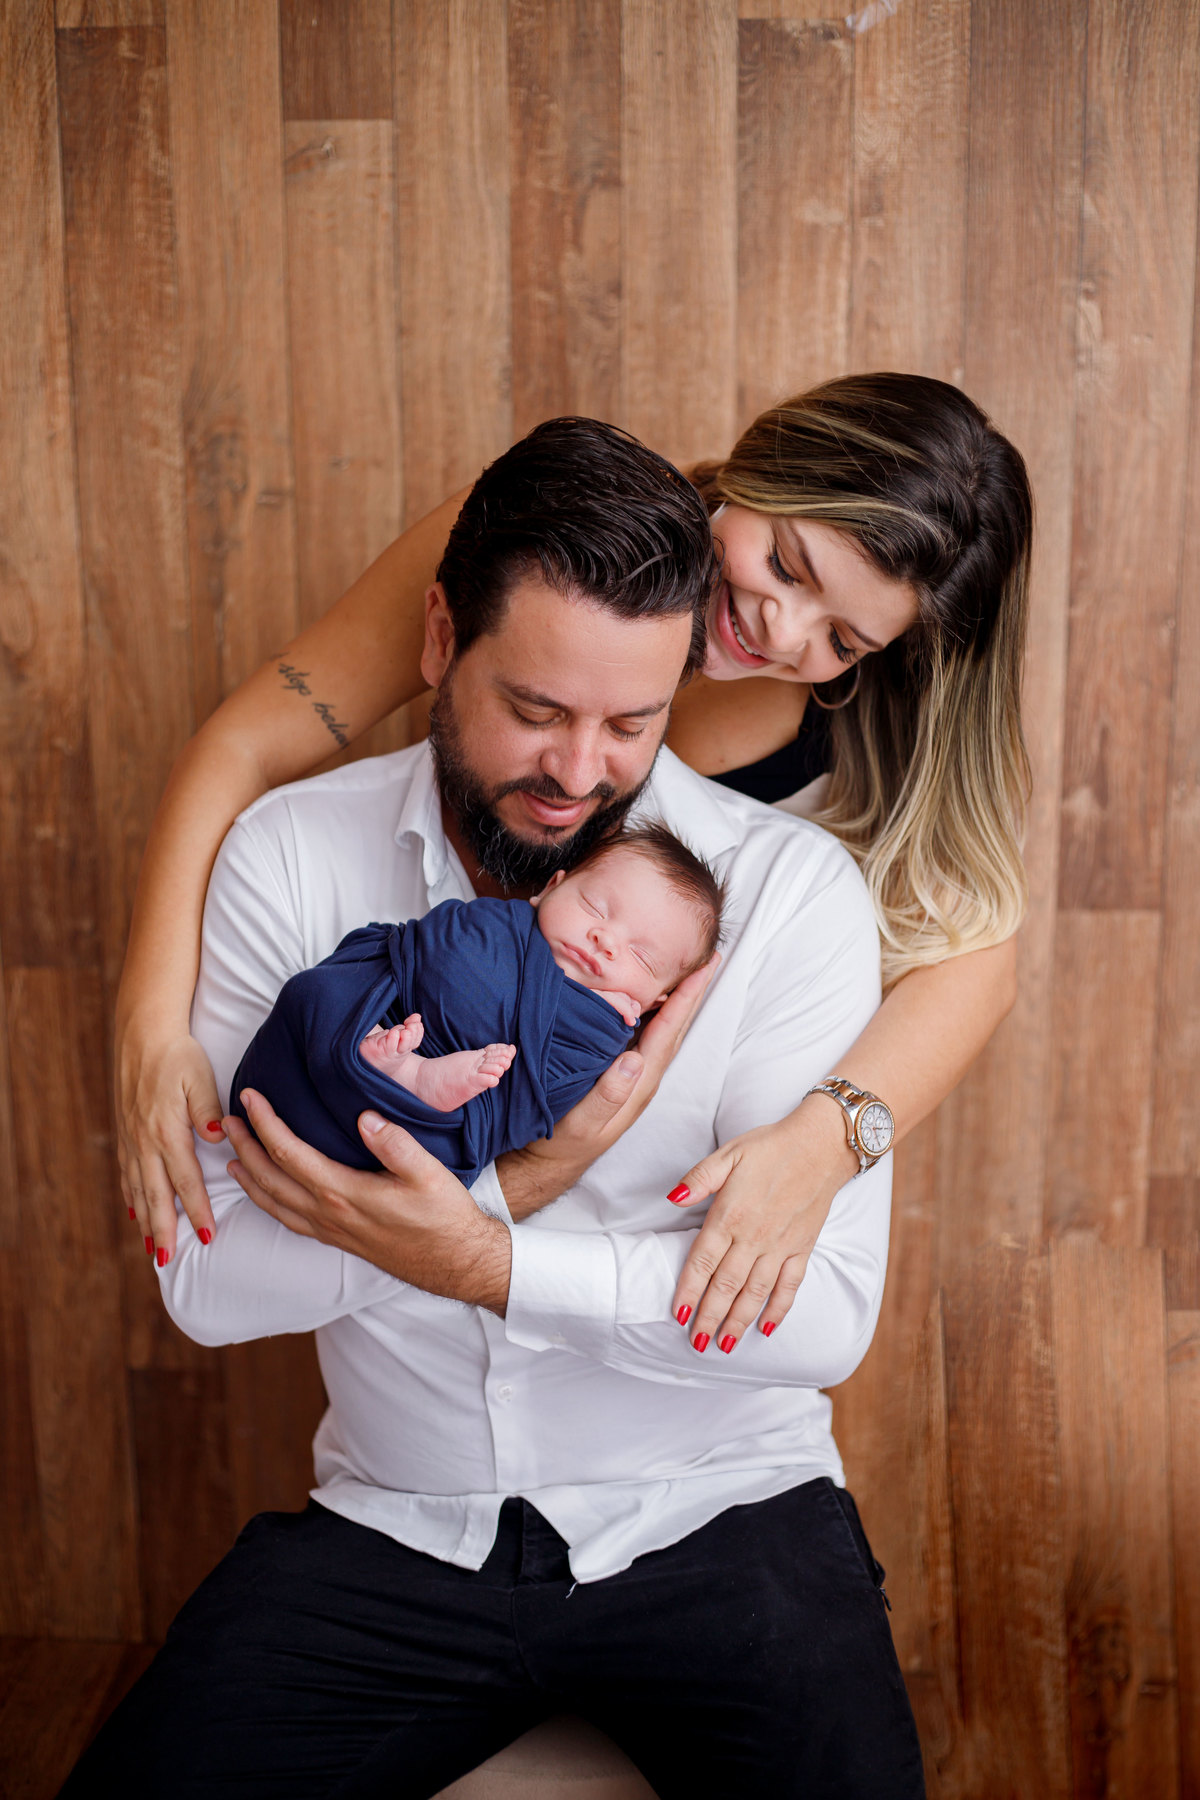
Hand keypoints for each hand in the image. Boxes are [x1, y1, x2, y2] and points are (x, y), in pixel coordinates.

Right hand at [115, 1020, 222, 1262]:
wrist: (142, 1034)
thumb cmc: (178, 1055)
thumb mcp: (200, 1078)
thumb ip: (208, 1110)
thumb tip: (216, 1137)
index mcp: (167, 1132)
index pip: (185, 1182)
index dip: (197, 1211)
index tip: (208, 1237)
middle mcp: (145, 1141)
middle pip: (156, 1195)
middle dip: (163, 1230)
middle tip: (167, 1260)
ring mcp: (132, 1138)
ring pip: (138, 1188)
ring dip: (145, 1220)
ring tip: (150, 1247)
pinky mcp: (125, 1131)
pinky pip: (127, 1172)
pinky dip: (131, 1195)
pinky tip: (134, 1211)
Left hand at [223, 1089, 511, 1311]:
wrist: (456, 1262)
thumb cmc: (444, 1216)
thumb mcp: (427, 1173)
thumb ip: (395, 1144)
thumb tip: (364, 1117)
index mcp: (343, 1193)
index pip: (288, 1153)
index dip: (265, 1123)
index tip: (249, 1097)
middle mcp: (327, 1214)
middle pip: (270, 1178)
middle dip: (245, 1147)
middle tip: (225, 1121)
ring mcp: (330, 1231)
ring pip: (273, 1204)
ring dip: (248, 1178)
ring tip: (232, 1157)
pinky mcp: (337, 1240)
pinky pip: (288, 1220)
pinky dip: (267, 1203)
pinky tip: (266, 1195)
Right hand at [496, 955, 719, 1220]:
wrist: (550, 1160)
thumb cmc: (564, 1142)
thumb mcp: (583, 1123)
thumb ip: (608, 1094)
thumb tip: (634, 1058)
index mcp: (639, 1080)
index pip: (669, 1030)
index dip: (687, 997)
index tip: (704, 967)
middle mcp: (642, 1073)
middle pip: (674, 1024)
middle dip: (691, 990)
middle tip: (707, 957)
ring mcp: (632, 1072)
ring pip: (662, 1027)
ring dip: (676, 998)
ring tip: (687, 969)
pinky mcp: (617, 1070)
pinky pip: (643, 1033)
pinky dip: (653, 1010)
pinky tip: (649, 996)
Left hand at [667, 1094, 858, 1353]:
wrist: (821, 1145)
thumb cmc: (771, 1147)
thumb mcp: (728, 1153)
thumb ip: (699, 1179)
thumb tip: (672, 1197)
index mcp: (730, 1216)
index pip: (703, 1262)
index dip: (689, 1291)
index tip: (678, 1315)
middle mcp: (754, 1237)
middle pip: (726, 1286)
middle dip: (710, 1318)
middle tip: (697, 1344)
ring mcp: (780, 1246)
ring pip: (756, 1293)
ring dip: (739, 1322)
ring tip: (725, 1346)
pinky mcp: (803, 1248)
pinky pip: (790, 1286)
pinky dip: (779, 1309)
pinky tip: (768, 1328)